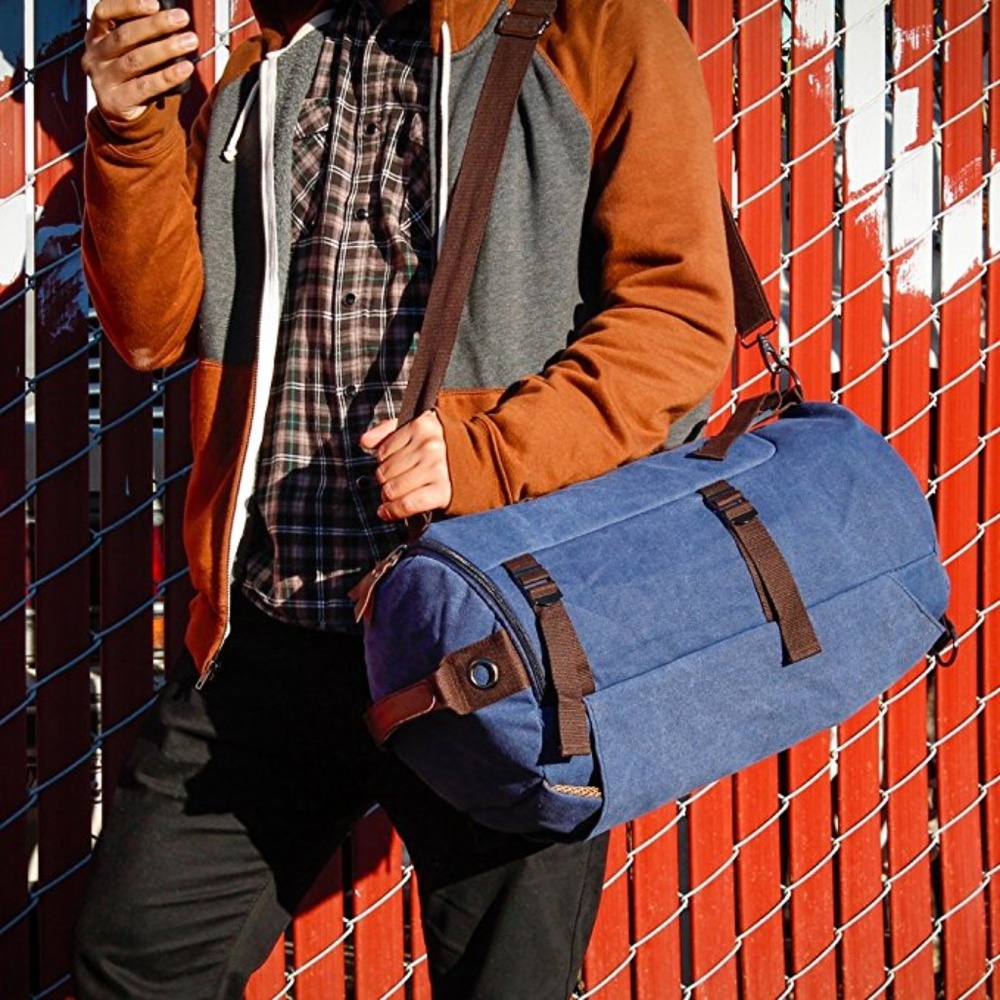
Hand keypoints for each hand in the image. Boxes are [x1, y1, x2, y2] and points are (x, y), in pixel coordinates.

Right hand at [82, 0, 197, 124]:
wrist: (120, 112)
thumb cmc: (131, 73)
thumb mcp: (129, 48)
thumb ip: (142, 33)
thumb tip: (170, 16)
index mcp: (96, 36)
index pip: (104, 12)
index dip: (128, 6)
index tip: (155, 4)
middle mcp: (95, 55)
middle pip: (125, 36)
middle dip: (156, 25)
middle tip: (182, 18)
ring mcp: (103, 79)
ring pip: (136, 60)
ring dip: (166, 49)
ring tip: (190, 41)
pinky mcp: (116, 101)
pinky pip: (145, 87)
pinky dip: (167, 76)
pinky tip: (185, 68)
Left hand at [360, 412, 452, 520]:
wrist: (482, 459)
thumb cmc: (444, 445)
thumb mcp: (419, 427)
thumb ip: (388, 431)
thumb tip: (363, 443)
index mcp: (421, 426)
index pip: (382, 452)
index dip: (383, 463)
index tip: (392, 468)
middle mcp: (429, 446)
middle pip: (385, 472)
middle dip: (385, 481)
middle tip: (394, 484)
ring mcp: (436, 469)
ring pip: (392, 489)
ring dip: (388, 497)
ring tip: (396, 495)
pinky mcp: (442, 490)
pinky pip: (407, 504)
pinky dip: (393, 511)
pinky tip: (387, 512)